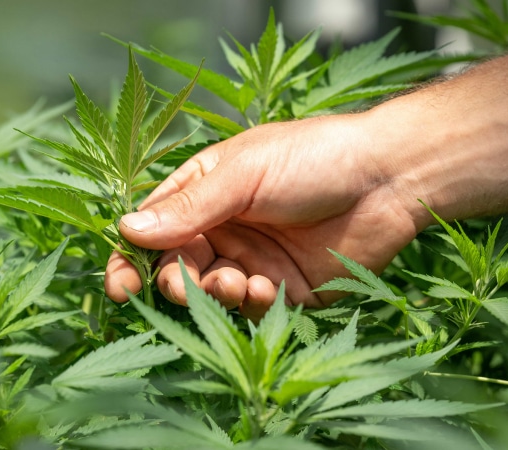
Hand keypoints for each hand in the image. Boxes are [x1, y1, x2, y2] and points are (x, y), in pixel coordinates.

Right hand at [104, 113, 422, 320]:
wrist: (387, 179)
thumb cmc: (314, 158)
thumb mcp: (245, 174)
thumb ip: (189, 207)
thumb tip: (126, 229)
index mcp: (208, 193)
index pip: (154, 229)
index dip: (132, 257)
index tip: (120, 285)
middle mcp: (226, 229)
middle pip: (177, 268)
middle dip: (175, 281)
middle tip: (184, 283)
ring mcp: (256, 261)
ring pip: (211, 293)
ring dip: (213, 293)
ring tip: (236, 281)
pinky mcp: (287, 291)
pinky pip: (252, 309)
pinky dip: (249, 304)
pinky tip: (265, 287)